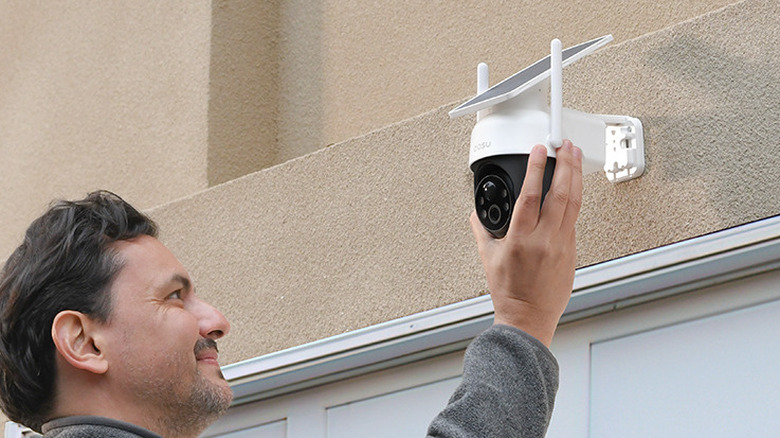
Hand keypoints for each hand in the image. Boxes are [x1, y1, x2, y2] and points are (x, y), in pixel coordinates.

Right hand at [470, 140, 582, 345]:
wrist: (528, 318)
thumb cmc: (509, 292)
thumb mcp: (489, 258)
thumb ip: (482, 231)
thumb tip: (476, 215)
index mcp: (521, 238)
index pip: (532, 194)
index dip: (537, 168)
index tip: (539, 151)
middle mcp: (545, 239)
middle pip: (561, 193)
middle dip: (566, 164)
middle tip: (566, 145)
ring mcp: (562, 245)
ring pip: (574, 203)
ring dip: (577, 176)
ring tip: (576, 157)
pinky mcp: (572, 251)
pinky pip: (575, 219)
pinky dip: (575, 199)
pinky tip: (575, 187)